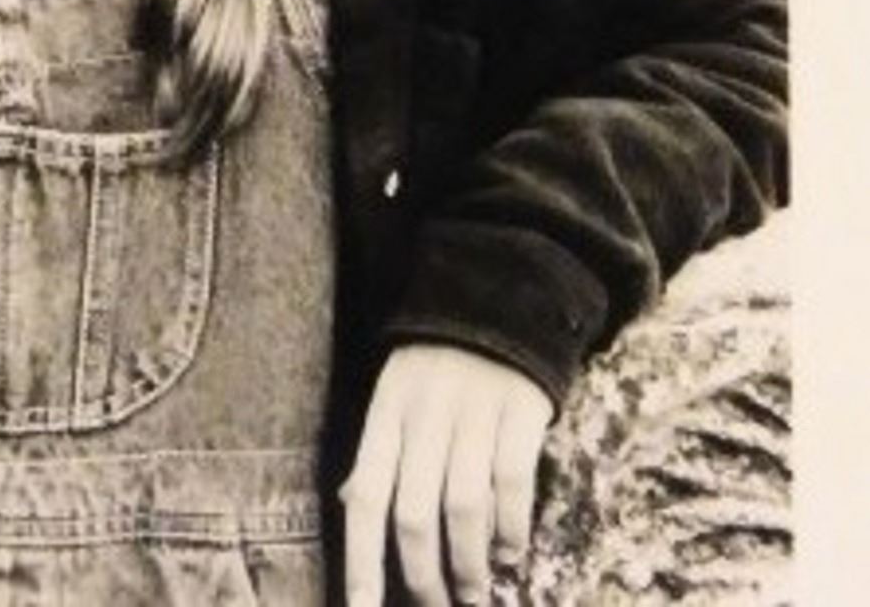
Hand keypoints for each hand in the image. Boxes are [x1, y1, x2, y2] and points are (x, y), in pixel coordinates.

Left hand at [341, 344, 551, 606]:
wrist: (498, 294)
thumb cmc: (437, 363)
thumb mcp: (396, 396)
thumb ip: (381, 450)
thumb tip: (351, 507)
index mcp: (386, 413)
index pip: (366, 496)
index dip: (362, 560)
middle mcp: (425, 415)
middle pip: (416, 514)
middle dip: (425, 577)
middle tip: (439, 606)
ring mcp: (474, 411)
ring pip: (464, 508)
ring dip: (470, 565)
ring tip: (476, 594)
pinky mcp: (519, 410)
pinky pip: (512, 483)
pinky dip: (511, 529)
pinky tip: (510, 552)